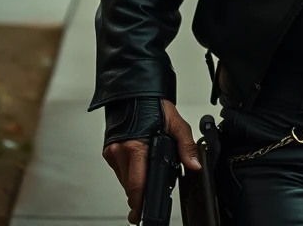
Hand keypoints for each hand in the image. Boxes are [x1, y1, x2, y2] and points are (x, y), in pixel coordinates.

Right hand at [102, 99, 200, 224]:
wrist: (134, 90)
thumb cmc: (152, 103)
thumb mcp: (176, 123)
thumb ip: (186, 146)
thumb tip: (193, 165)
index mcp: (135, 147)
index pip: (136, 186)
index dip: (140, 203)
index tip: (142, 213)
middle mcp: (120, 151)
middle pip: (130, 186)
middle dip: (140, 193)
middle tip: (149, 197)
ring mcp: (112, 151)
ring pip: (124, 179)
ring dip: (135, 182)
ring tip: (147, 173)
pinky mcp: (108, 150)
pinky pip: (119, 169)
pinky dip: (129, 171)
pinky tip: (139, 163)